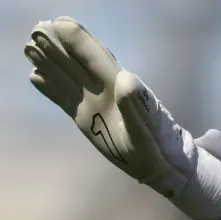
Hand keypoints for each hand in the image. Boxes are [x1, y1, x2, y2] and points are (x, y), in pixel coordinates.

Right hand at [25, 16, 220, 219]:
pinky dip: (50, 88)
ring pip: (68, 77)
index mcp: (120, 88)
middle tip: (38, 28)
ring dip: (50, 62)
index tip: (61, 24)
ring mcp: (94, 104)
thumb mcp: (150, 130)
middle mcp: (104, 91)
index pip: (96, 58)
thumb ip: (137, 106)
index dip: (79, 40)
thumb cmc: (160, 147)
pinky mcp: (86, 119)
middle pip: (78, 63)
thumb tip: (124, 77)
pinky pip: (64, 99)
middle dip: (58, 46)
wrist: (163, 166)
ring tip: (30, 47)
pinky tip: (36, 77)